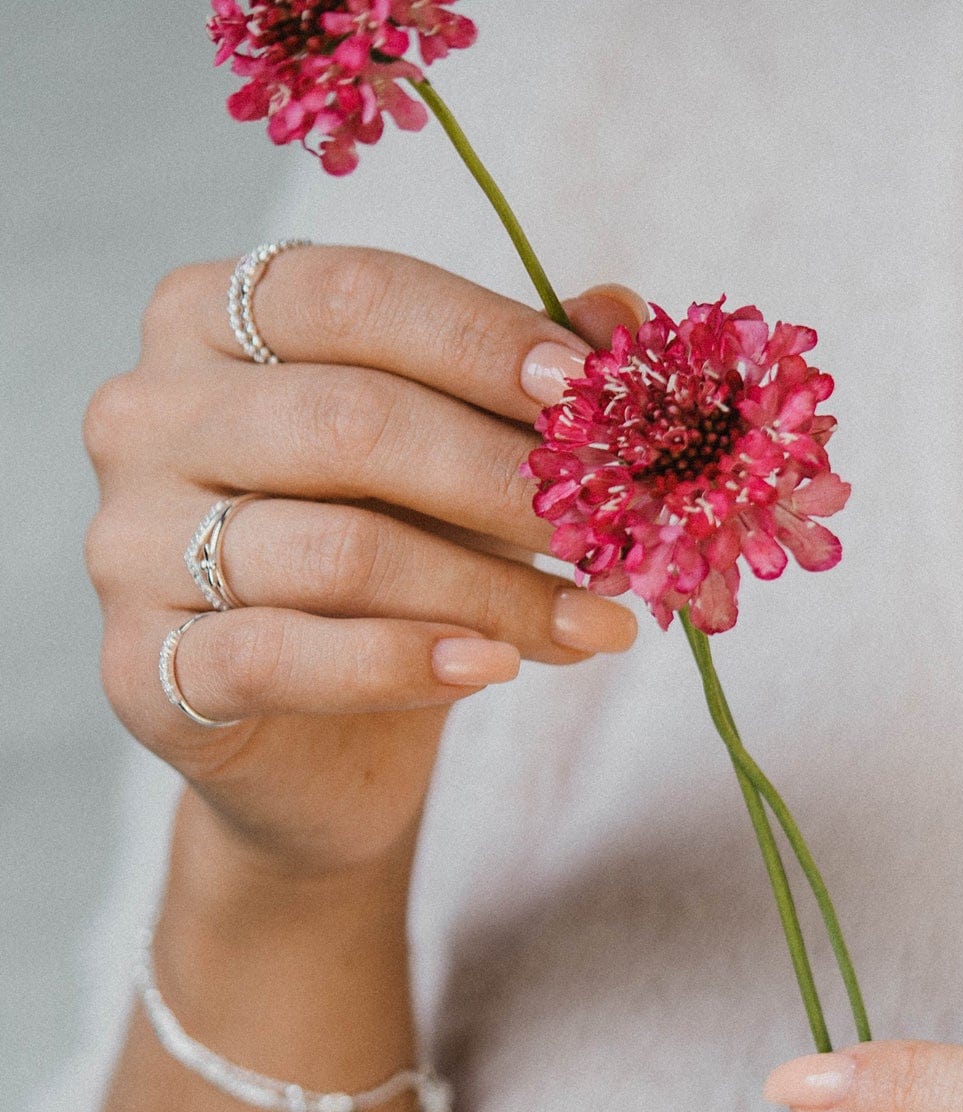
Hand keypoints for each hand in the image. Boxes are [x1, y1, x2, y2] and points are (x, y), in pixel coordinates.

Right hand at [83, 245, 642, 885]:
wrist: (316, 750)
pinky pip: (282, 657)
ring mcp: (129, 542)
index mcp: (210, 319)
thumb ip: (528, 386)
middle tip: (617, 526)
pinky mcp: (143, 668)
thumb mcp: (465, 466)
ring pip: (337, 551)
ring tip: (598, 624)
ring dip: (493, 592)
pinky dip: (402, 664)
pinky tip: (493, 669)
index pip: (354, 297)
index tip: (591, 392)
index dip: (482, 339)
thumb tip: (620, 320)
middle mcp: (147, 415)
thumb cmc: (393, 572)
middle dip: (503, 477)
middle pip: (348, 423)